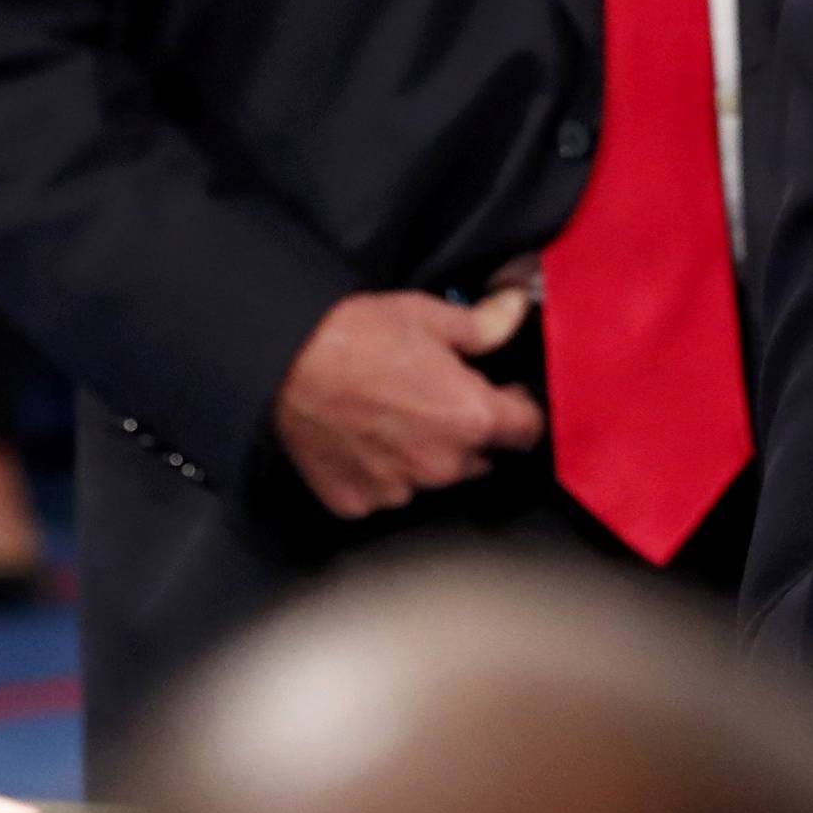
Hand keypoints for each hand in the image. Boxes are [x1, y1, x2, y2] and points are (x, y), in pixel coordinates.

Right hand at [272, 287, 544, 520]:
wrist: (283, 363)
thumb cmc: (356, 337)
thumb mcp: (431, 316)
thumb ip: (485, 324)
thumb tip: (515, 310)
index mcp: (472, 418)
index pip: (528, 430)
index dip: (520, 408)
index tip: (506, 395)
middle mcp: (442, 464)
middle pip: (481, 457)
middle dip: (469, 431)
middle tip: (436, 396)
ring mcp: (399, 490)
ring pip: (432, 477)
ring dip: (426, 454)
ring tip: (393, 414)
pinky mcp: (358, 502)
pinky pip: (385, 491)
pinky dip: (381, 471)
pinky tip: (363, 437)